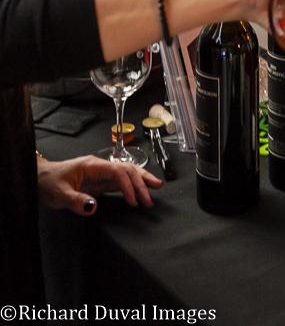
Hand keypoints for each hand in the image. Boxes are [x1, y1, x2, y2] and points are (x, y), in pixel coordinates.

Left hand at [37, 155, 161, 214]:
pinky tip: (143, 188)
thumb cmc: (48, 183)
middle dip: (141, 183)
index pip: (118, 172)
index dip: (128, 186)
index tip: (133, 201)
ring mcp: (102, 173)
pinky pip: (122, 180)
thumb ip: (75, 200)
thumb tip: (92, 207)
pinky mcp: (102, 181)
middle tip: (150, 199)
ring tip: (157, 187)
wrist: (40, 178)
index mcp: (92, 166)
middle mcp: (100, 167)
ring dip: (142, 180)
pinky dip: (134, 184)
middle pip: (128, 170)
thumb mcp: (58, 194)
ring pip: (128, 172)